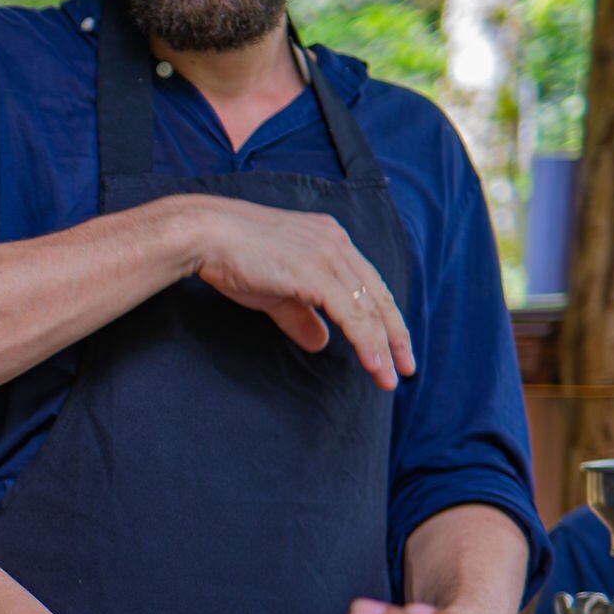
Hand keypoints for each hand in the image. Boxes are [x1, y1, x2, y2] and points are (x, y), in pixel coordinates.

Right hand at [188, 198, 414, 390]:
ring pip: (369, 309)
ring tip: (389, 378)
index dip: (384, 316)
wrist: (207, 235)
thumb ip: (301, 316)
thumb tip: (321, 343)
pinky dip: (366, 342)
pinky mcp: (317, 273)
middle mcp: (338, 243)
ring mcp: (329, 256)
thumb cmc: (231, 258)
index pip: (369, 283)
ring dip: (384, 347)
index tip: (393, 345)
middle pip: (379, 296)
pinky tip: (373, 364)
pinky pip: (352, 314)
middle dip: (396, 336)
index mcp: (331, 240)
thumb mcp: (274, 291)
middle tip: (406, 367)